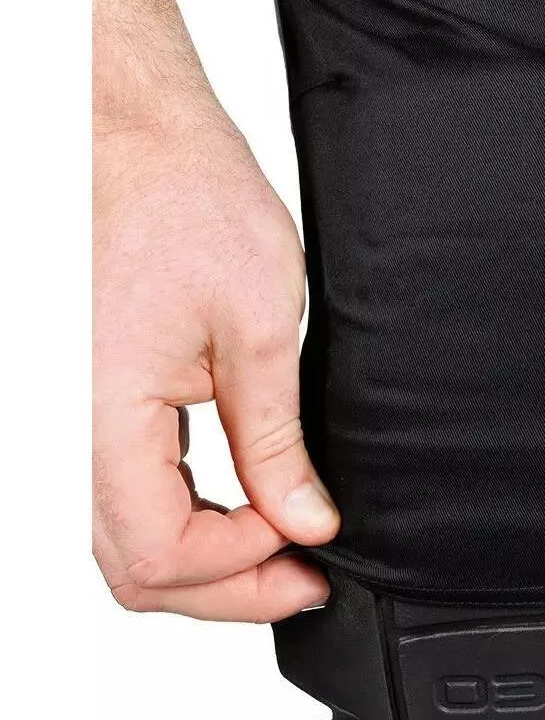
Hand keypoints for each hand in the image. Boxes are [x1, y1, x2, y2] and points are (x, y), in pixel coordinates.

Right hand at [93, 117, 337, 620]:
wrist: (128, 133)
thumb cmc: (184, 198)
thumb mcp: (257, 330)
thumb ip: (274, 442)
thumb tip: (304, 520)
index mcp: (96, 416)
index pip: (160, 553)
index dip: (242, 569)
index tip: (308, 550)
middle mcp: (62, 431)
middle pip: (134, 567)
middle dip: (225, 586)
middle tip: (302, 577)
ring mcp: (63, 420)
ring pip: (121, 541)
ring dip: (203, 560)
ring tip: (278, 546)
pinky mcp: (79, 404)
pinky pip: (118, 495)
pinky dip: (178, 519)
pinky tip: (237, 510)